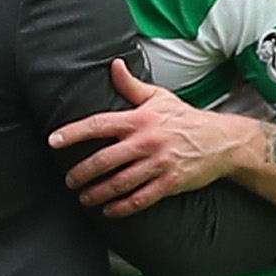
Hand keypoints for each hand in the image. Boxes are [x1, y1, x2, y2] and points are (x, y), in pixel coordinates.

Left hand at [49, 59, 255, 215]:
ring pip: (119, 183)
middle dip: (81, 173)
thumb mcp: (159, 98)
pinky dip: (121, 207)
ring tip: (84, 198)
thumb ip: (131, 85)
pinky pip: (140, 199)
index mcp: (139, 119)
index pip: (99, 124)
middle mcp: (146, 142)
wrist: (221, 140)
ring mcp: (158, 164)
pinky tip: (109, 211)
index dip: (74, 133)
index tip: (54, 141)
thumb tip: (113, 65)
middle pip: (104, 160)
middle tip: (69, 181)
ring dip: (97, 193)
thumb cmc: (185, 118)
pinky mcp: (170, 182)